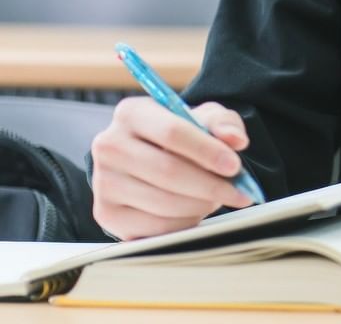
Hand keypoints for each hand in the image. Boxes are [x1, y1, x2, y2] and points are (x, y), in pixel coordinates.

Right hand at [91, 96, 255, 239]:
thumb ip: (223, 124)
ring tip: (218, 197)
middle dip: (209, 185)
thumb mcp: (204, 118)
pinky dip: (184, 222)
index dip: (207, 151)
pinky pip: (153, 227)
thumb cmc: (182, 135)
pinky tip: (197, 210)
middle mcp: (109, 146)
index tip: (234, 166)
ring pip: (162, 202)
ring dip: (200, 204)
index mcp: (131, 113)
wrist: (153, 156)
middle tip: (237, 191)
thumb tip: (235, 140)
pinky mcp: (106, 215)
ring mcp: (103, 183)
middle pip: (167, 171)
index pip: (172, 132)